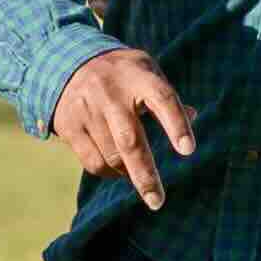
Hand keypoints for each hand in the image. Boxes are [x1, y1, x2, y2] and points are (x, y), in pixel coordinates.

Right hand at [48, 46, 200, 212]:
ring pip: (111, 156)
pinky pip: (92, 161)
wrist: (67, 60)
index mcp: (137, 75)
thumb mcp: (146, 71)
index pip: (162, 99)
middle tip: (157, 201)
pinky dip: (108, 173)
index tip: (188, 150)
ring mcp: (87, 108)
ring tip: (139, 178)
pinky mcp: (68, 125)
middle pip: (130, 140)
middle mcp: (110, 92)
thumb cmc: (121, 72)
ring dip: (128, 174)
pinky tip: (117, 171)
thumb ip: (166, 95)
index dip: (176, 125)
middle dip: (145, 175)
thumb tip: (193, 115)